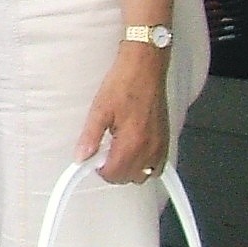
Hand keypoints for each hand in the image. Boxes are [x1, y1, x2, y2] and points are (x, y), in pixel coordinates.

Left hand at [77, 47, 171, 182]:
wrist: (145, 69)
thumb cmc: (123, 85)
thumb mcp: (99, 110)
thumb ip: (90, 137)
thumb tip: (81, 157)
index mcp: (132, 143)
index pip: (115, 174)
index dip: (99, 170)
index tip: (91, 159)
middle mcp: (150, 148)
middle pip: (130, 178)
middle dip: (113, 171)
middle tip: (102, 152)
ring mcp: (161, 145)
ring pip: (145, 174)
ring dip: (129, 169)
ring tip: (116, 150)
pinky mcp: (167, 139)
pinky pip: (158, 165)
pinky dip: (145, 164)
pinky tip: (133, 149)